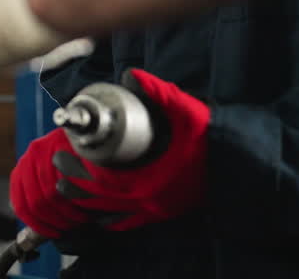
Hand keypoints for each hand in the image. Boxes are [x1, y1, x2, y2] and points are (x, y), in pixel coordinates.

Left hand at [9, 69, 209, 238]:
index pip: (101, 182)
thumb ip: (158, 92)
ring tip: (69, 189)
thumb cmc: (213, 140)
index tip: (61, 157)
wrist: (241, 164)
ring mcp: (156, 211)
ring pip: (110, 216)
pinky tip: (99, 210)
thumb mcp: (187, 111)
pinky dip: (109, 218)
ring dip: (88, 204)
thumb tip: (130, 75)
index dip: (78, 171)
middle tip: (58, 168)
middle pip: (99, 202)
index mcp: (149, 182)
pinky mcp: (163, 212)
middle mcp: (148, 202)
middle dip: (76, 186)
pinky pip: (128, 223)